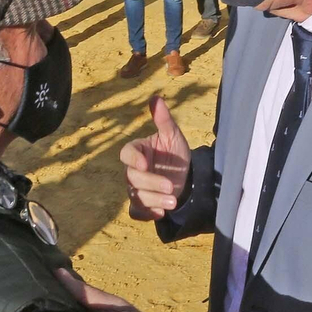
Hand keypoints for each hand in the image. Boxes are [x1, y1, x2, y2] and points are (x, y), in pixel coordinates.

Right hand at [119, 95, 190, 220]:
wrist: (185, 176)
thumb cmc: (174, 153)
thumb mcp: (173, 136)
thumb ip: (164, 120)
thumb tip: (156, 98)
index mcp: (137, 151)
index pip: (126, 154)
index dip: (133, 159)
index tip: (145, 164)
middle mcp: (132, 170)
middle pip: (133, 178)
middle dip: (152, 183)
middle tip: (172, 186)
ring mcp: (136, 189)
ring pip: (136, 196)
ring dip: (154, 200)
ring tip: (173, 201)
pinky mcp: (142, 204)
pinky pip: (137, 212)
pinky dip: (146, 214)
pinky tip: (160, 213)